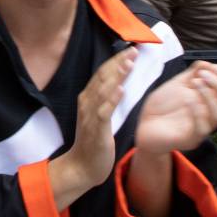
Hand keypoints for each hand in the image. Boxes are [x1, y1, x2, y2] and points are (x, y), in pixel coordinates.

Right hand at [54, 49, 136, 195]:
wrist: (82, 166)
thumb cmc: (93, 141)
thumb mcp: (99, 115)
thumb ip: (106, 99)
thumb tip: (121, 82)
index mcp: (88, 98)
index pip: (102, 73)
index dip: (116, 60)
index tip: (131, 50)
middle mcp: (87, 103)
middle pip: (103, 77)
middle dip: (118, 62)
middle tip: (134, 50)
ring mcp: (90, 115)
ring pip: (104, 90)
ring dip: (117, 75)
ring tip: (128, 62)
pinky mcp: (96, 129)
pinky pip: (104, 111)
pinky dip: (112, 99)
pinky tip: (121, 89)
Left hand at [132, 60, 216, 154]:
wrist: (144, 125)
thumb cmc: (162, 106)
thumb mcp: (177, 85)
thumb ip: (192, 74)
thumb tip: (206, 64)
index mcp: (211, 101)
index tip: (213, 66)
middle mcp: (211, 115)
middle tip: (203, 75)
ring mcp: (202, 128)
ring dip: (209, 93)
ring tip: (194, 82)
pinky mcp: (190, 138)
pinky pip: (202, 128)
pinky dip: (198, 109)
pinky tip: (187, 98)